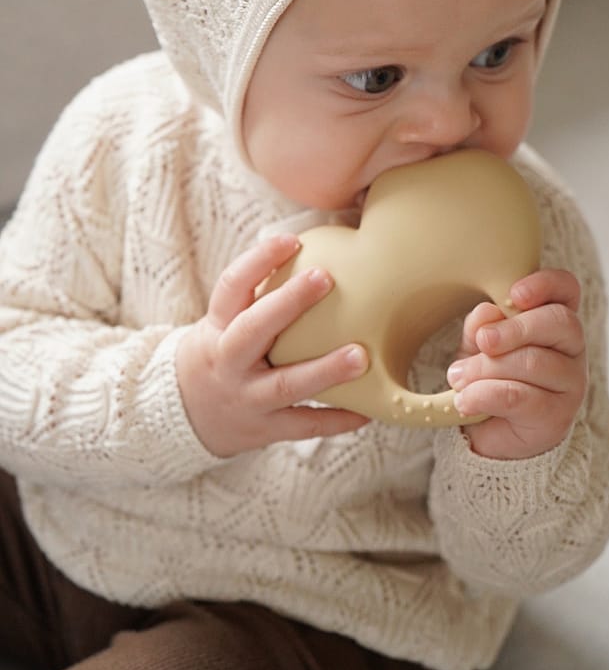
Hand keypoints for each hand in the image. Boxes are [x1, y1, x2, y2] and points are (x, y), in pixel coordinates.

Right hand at [176, 234, 369, 456]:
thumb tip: (314, 251)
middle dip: (288, 303)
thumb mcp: (223, 322)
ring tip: (360, 355)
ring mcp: (246, 398)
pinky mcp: (263, 429)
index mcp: (217, 327)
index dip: (258, 260)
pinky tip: (365, 410)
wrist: (183, 414)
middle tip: (326, 278)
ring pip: (283, 385)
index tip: (291, 240)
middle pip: (253, 329)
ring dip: (323, 370)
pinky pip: (302, 425)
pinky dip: (335, 420)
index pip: (231, 286)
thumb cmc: (221, 352)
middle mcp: (228, 361)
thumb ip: (258, 295)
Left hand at [447, 270, 586, 459]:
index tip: (515, 294)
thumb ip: (483, 326)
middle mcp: (572, 348)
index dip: (545, 284)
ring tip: (459, 377)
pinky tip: (465, 400)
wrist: (487, 434)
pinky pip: (521, 397)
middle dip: (515, 328)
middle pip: (559, 322)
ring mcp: (571, 383)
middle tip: (483, 341)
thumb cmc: (489, 377)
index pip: (566, 289)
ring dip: (487, 368)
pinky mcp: (557, 417)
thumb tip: (486, 313)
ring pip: (534, 362)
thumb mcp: (479, 345)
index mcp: (554, 320)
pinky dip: (485, 395)